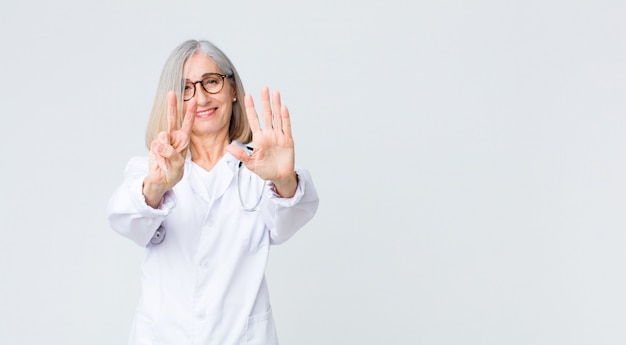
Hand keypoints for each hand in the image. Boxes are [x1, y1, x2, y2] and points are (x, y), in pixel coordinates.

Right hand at [144, 92, 195, 206]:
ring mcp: (163, 141)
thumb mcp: (178, 165)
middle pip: (172, 118)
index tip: (193, 100)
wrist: (162, 180)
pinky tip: (162, 164)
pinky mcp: (154, 146)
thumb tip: (161, 144)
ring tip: (167, 161)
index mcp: (184, 140)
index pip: (188, 124)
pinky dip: (159, 157)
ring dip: (165, 150)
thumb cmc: (174, 172)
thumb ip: (171, 154)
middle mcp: (173, 137)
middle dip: (172, 106)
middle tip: (171, 93)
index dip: (190, 112)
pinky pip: (156, 147)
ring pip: (163, 136)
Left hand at [227, 86, 297, 196]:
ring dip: (276, 105)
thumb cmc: (265, 170)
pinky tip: (283, 107)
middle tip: (264, 88)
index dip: (251, 108)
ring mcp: (279, 136)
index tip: (247, 96)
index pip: (253, 120)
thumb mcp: (250, 164)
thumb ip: (241, 155)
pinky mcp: (288, 140)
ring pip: (277, 117)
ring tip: (275, 92)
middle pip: (266, 114)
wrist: (279, 177)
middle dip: (265, 101)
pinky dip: (285, 117)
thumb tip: (228, 147)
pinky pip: (286, 127)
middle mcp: (269, 134)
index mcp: (259, 138)